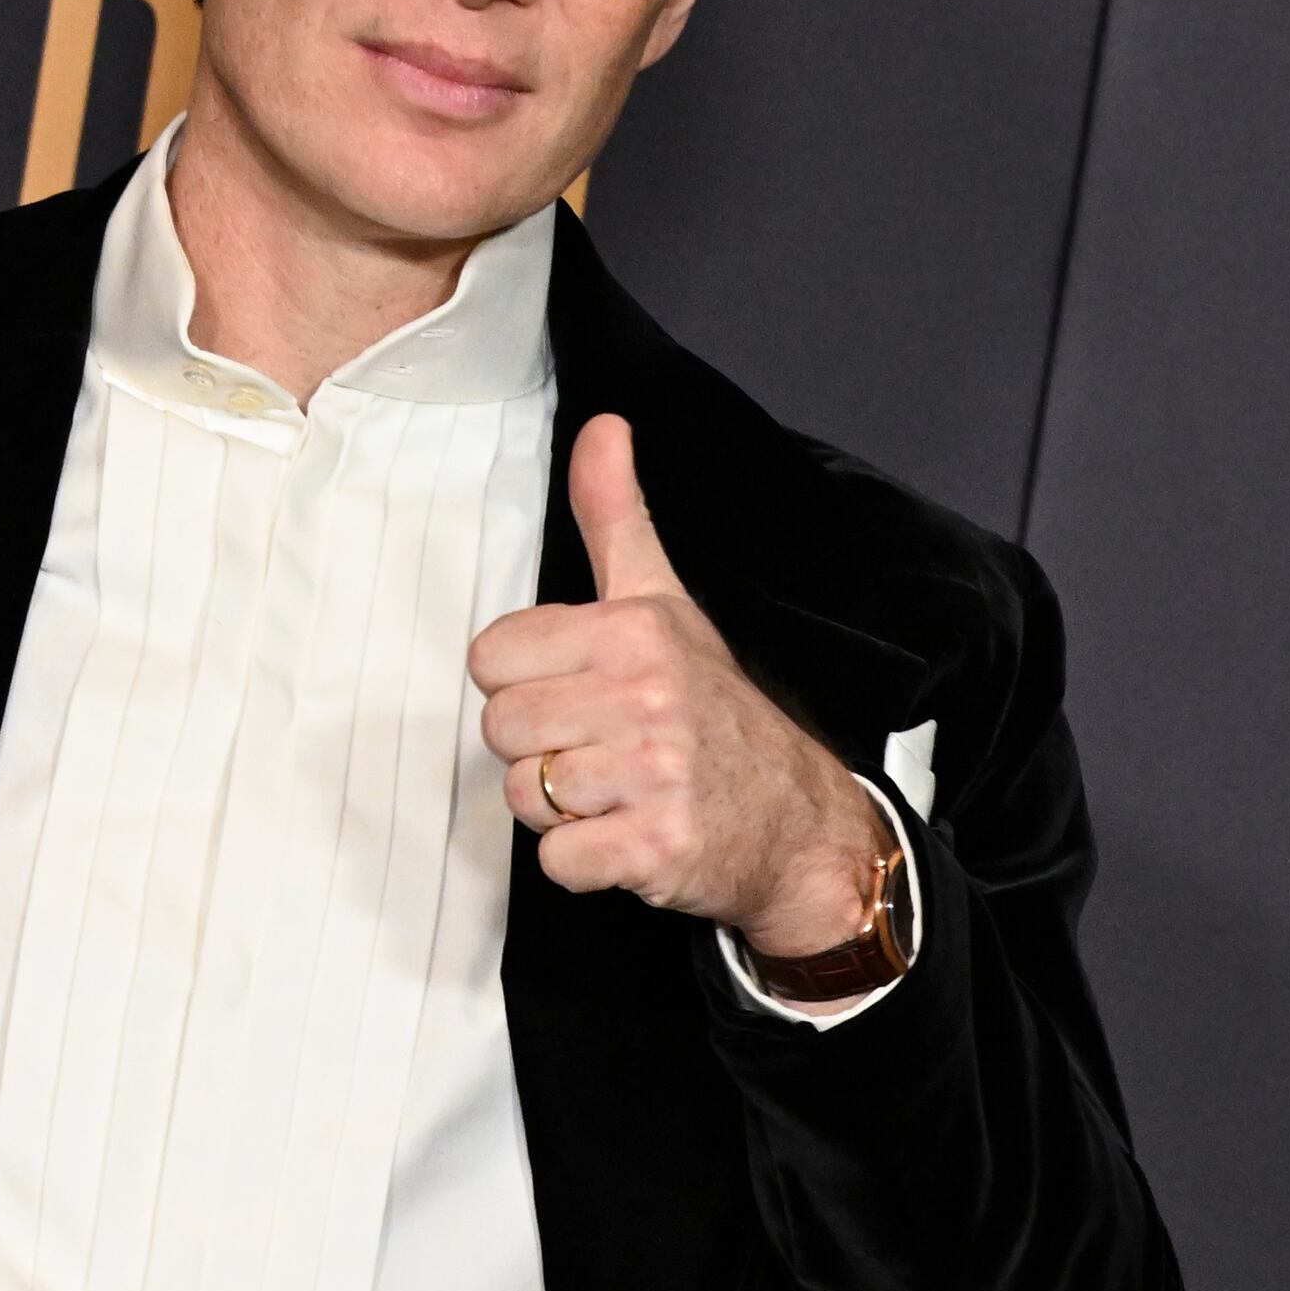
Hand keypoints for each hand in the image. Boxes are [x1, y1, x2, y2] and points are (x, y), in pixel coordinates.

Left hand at [469, 412, 893, 959]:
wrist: (796, 820)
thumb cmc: (718, 713)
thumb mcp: (667, 603)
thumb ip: (617, 518)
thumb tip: (602, 427)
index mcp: (634, 632)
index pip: (493, 657)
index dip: (526, 684)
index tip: (578, 694)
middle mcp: (646, 696)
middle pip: (500, 727)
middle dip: (539, 749)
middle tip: (601, 750)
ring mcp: (653, 773)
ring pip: (522, 795)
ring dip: (561, 808)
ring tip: (618, 792)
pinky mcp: (655, 845)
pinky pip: (557, 860)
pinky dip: (582, 863)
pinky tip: (626, 835)